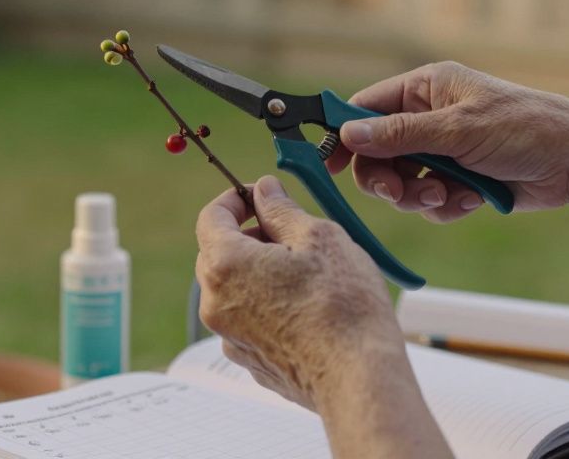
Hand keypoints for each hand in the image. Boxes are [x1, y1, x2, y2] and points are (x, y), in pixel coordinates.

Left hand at [194, 176, 409, 411]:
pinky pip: (248, 321)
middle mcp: (216, 303)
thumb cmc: (342, 305)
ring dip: (260, 273)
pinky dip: (267, 306)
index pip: (211, 217)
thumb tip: (264, 191)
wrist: (358, 377)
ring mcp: (230, 338)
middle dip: (250, 236)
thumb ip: (282, 209)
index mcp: (225, 265)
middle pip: (218, 254)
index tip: (260, 196)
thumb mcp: (318, 237)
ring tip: (306, 274)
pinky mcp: (250, 362)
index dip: (235, 200)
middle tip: (291, 234)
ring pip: (235, 289)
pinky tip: (305, 309)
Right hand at [326, 62, 568, 221]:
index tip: (329, 164)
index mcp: (424, 88)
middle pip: (377, 153)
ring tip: (446, 197)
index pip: (366, 108)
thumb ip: (400, 135)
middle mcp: (427, 117)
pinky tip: (471, 200)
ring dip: (418, 196)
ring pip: (401, 183)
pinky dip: (444, 206)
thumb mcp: (457, 129)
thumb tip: (349, 133)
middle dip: (387, 178)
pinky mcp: (457, 181)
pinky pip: (428, 202)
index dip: (346, 136)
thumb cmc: (524, 127)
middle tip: (398, 193)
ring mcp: (441, 151)